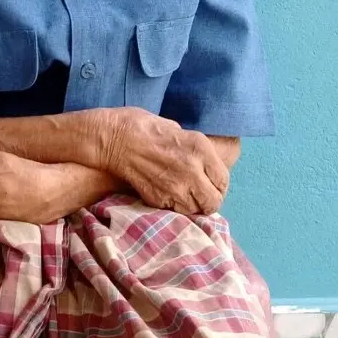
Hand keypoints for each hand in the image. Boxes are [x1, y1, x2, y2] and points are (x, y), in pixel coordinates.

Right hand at [103, 108, 229, 214]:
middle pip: (213, 202)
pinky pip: (174, 211)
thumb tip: (202, 164)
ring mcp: (174, 187)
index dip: (219, 184)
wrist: (114, 138)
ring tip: (182, 194)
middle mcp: (192, 170)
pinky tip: (165, 193)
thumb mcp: (177, 128)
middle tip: (200, 194)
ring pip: (194, 210)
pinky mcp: (157, 199)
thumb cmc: (143, 126)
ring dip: (191, 205)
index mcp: (200, 149)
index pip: (223, 180)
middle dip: (208, 200)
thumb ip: (193, 150)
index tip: (211, 183)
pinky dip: (172, 206)